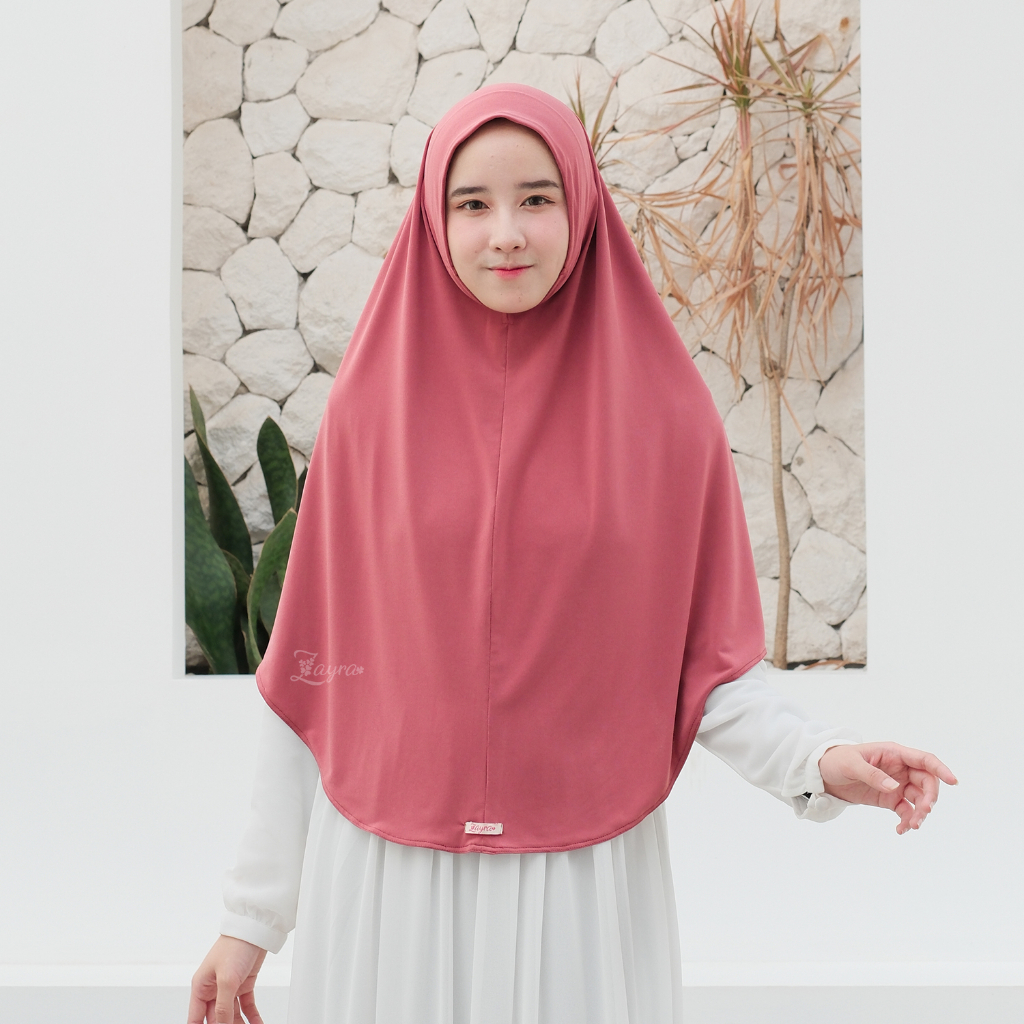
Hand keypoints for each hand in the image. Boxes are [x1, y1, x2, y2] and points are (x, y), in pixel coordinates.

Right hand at [187, 935, 266, 1023]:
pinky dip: (251, 1017)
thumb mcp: (227, 979)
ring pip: (232, 1015)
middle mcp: (213, 988)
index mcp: (201, 987)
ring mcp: (229, 987)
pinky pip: (246, 1006)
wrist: (255, 929)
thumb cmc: (235, 945)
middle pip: (215, 1019)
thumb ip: (223, 1006)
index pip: (196, 1019)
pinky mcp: (243, 984)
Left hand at [817, 742, 956, 834]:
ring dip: (920, 813)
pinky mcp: (890, 799)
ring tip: (912, 826)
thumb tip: (895, 786)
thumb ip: (873, 774)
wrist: (823, 774)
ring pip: (920, 800)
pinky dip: (907, 821)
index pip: (924, 759)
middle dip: (930, 798)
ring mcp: (897, 784)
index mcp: (893, 753)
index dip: (940, 769)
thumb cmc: (836, 760)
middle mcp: (900, 769)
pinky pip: (906, 811)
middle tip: (924, 812)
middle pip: (927, 783)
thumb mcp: (851, 764)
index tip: (954, 781)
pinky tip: (901, 830)